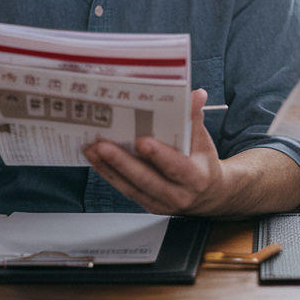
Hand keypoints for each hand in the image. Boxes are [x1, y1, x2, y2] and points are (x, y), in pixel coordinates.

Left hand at [83, 89, 229, 215]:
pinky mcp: (147, 204)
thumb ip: (195, 118)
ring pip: (131, 187)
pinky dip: (109, 174)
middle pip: (147, 179)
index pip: (176, 166)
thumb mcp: (204, 141)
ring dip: (108, 168)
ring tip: (92, 150)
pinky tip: (96, 160)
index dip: (158, 155)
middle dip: (122, 162)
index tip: (141, 141)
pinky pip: (125, 189)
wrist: (208, 196)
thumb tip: (196, 94)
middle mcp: (178, 194)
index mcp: (196, 177)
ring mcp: (161, 203)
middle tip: (102, 145)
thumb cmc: (202, 163)